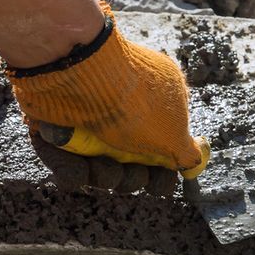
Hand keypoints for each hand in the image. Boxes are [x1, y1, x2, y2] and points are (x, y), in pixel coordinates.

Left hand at [7, 5, 210, 182]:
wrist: (79, 74)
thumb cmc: (134, 104)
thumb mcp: (173, 132)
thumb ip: (186, 153)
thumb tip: (193, 163)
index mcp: (158, 104)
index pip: (163, 147)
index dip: (162, 172)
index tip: (160, 180)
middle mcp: (125, 112)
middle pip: (132, 165)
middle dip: (133, 177)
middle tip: (132, 173)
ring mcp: (91, 122)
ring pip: (101, 170)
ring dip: (106, 176)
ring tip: (102, 163)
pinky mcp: (61, 132)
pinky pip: (69, 167)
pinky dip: (74, 171)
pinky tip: (79, 165)